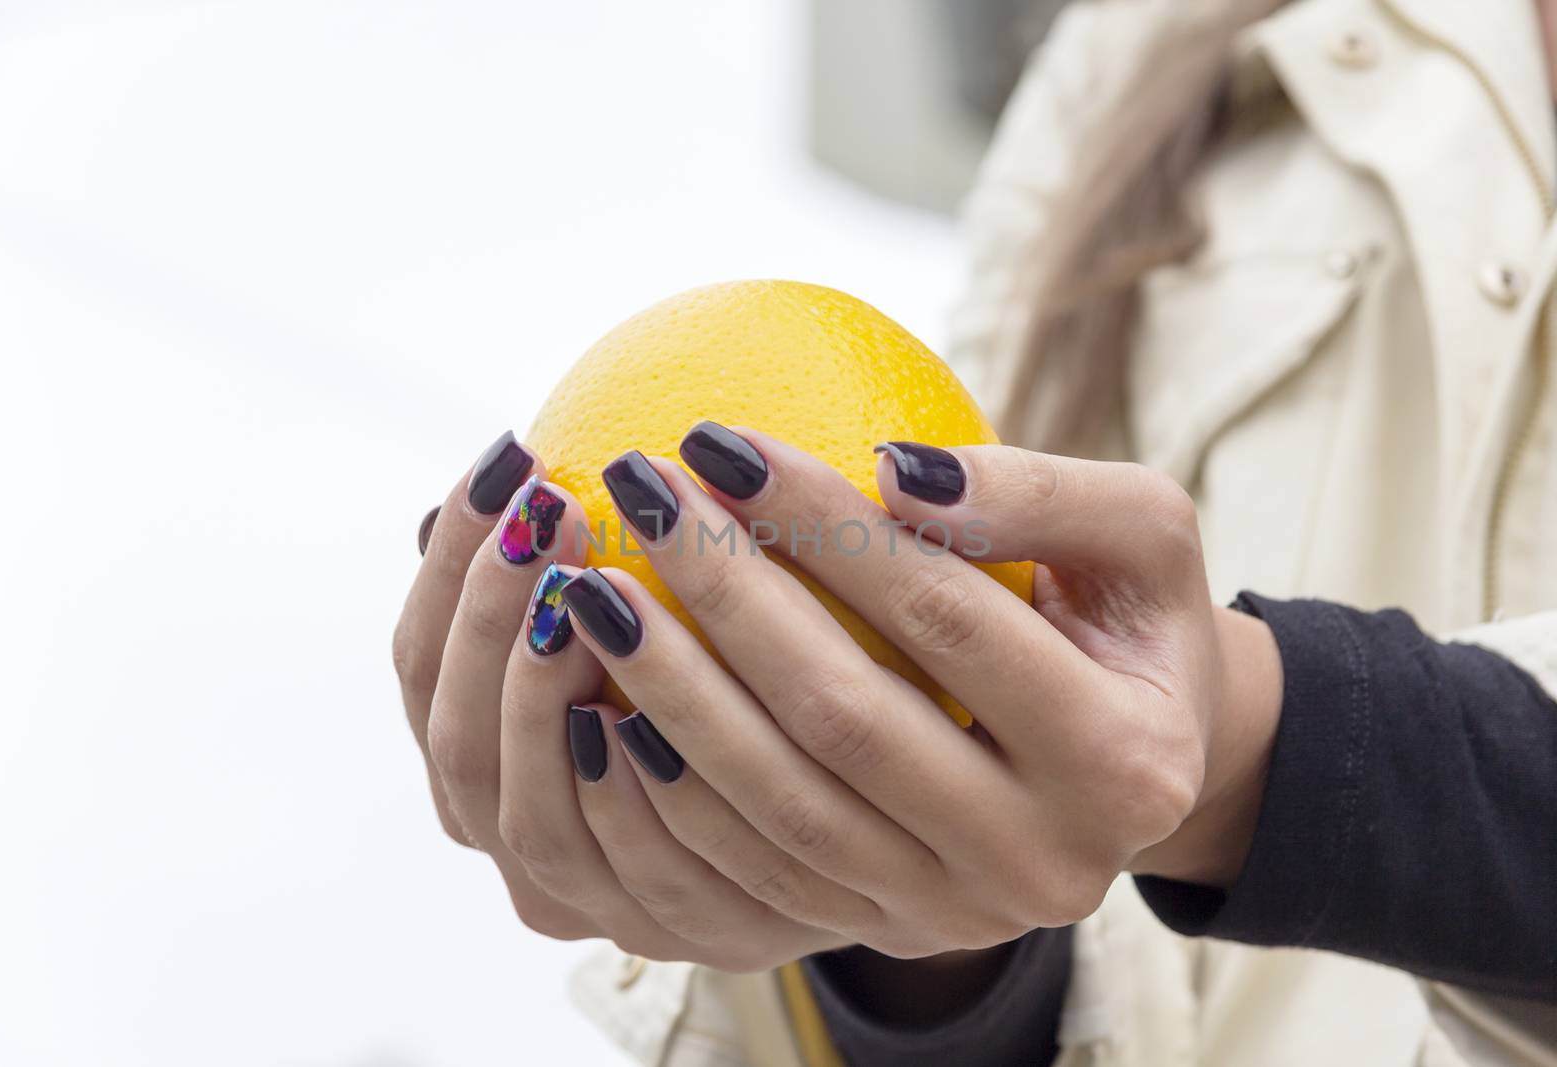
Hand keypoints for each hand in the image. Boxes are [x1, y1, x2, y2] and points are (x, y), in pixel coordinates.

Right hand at [393, 432, 848, 969]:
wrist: (852, 807)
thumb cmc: (738, 672)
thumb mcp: (654, 604)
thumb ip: (589, 555)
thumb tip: (552, 444)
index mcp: (482, 750)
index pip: (422, 661)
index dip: (447, 566)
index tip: (510, 457)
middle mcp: (510, 831)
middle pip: (454, 738)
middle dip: (487, 619)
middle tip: (549, 513)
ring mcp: (577, 896)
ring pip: (523, 809)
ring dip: (542, 693)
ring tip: (592, 584)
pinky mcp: (669, 926)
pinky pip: (628, 867)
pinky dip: (625, 786)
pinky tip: (649, 701)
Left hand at [534, 424, 1280, 958]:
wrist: (1138, 766)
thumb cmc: (1130, 620)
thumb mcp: (1140, 533)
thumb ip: (1042, 495)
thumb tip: (893, 467)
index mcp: (1124, 762)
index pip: (949, 619)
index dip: (829, 525)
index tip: (721, 439)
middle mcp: (1045, 862)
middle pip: (847, 720)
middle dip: (726, 597)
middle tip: (639, 493)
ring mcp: (957, 916)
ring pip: (783, 808)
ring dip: (672, 697)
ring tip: (593, 593)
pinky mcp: (884, 933)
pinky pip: (752, 874)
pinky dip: (670, 792)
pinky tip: (602, 703)